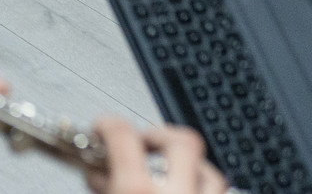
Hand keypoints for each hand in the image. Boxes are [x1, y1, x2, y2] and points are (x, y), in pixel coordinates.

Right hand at [86, 116, 227, 193]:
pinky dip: (204, 191)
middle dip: (161, 135)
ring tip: (171, 172)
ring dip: (191, 167)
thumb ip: (103, 186)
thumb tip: (99, 175)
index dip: (107, 124)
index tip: (103, 127)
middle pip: (182, 140)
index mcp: (136, 190)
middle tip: (143, 142)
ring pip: (211, 172)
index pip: (121, 134)